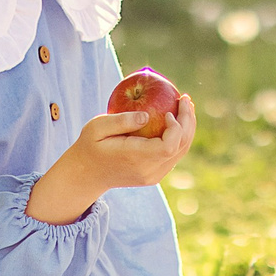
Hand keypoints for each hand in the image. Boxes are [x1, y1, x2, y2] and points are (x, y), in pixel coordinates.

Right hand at [26, 95, 198, 223]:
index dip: (176, 128)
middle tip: (185, 99)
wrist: (87, 174)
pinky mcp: (155, 175)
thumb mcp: (96, 128)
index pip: (168, 146)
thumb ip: (121, 121)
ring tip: (185, 106)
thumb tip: (147, 115)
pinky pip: (174, 154)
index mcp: (135, 158)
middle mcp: (149, 171)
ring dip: (187, 128)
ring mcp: (153, 175)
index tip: (168, 111)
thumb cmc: (89, 146)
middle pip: (180, 147)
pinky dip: (180, 136)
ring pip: (181, 152)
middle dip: (188, 122)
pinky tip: (177, 119)